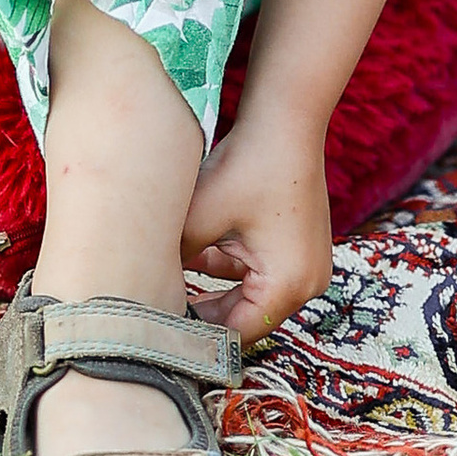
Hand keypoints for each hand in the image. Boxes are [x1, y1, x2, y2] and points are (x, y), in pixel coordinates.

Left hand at [182, 102, 333, 342]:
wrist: (285, 121)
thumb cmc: (246, 166)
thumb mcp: (200, 219)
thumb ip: (175, 262)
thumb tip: (147, 292)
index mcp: (289, 286)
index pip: (238, 333)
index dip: (198, 335)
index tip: (163, 331)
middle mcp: (308, 284)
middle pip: (247, 316)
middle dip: (206, 310)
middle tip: (162, 309)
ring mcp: (309, 266)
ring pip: (250, 292)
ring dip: (215, 284)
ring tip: (176, 274)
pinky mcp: (302, 248)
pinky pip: (261, 271)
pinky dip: (232, 263)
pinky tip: (199, 248)